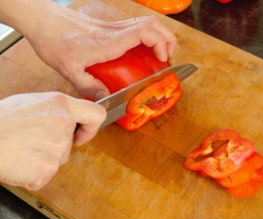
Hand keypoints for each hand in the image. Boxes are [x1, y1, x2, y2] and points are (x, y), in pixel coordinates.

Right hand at [0, 92, 105, 189]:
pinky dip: (32, 173)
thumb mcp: (32, 102)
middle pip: (69, 144)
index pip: (97, 115)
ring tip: (21, 149)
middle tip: (30, 140)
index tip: (82, 134)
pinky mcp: (46, 171)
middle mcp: (64, 127)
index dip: (90, 127)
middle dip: (54, 145)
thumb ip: (56, 110)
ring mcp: (57, 150)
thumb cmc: (1, 120)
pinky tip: (19, 162)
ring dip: (42, 159)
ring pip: (57, 160)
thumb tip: (67, 118)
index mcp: (62, 106)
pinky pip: (44, 175)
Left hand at [21, 2, 176, 99]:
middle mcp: (115, 31)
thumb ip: (89, 87)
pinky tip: (141, 52)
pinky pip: (137, 26)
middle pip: (152, 24)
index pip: (144, 32)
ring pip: (147, 22)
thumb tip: (106, 100)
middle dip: (167, 39)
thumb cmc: (54, 41)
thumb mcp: (69, 70)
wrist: (43, 22)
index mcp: (109, 41)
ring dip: (159, 36)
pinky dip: (148, 37)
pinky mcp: (110, 27)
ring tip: (159, 55)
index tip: (162, 58)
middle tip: (166, 59)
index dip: (160, 43)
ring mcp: (114, 27)